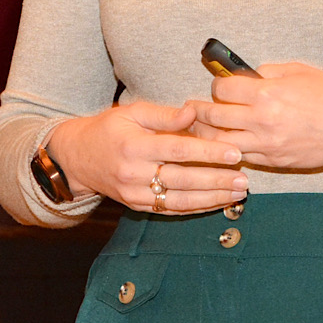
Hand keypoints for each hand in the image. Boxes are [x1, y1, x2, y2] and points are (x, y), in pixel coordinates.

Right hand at [47, 101, 248, 214]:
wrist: (78, 158)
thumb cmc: (109, 129)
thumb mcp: (132, 112)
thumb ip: (164, 115)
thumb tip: (194, 112)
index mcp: (134, 145)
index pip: (178, 149)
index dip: (208, 152)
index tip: (234, 152)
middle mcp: (134, 173)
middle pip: (182, 178)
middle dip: (216, 180)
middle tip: (244, 178)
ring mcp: (135, 194)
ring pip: (179, 200)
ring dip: (211, 198)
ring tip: (237, 193)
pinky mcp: (137, 206)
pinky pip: (170, 210)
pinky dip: (196, 208)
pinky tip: (216, 203)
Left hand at [189, 63, 322, 168]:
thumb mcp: (298, 71)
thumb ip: (266, 72)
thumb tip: (243, 76)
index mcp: (267, 94)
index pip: (222, 90)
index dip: (217, 85)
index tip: (220, 86)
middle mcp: (262, 121)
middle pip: (214, 118)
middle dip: (203, 110)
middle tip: (198, 107)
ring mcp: (267, 145)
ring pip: (220, 144)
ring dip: (209, 135)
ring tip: (205, 128)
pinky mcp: (274, 161)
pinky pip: (242, 157)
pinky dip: (231, 150)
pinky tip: (229, 143)